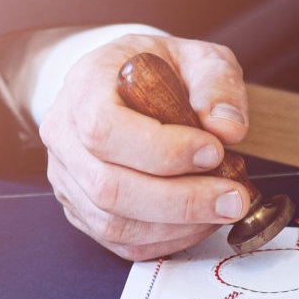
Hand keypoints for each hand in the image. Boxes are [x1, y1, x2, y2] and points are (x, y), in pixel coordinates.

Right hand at [40, 34, 250, 259]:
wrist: (128, 86)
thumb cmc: (159, 72)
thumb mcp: (197, 57)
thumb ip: (216, 83)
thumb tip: (227, 128)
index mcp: (84, 86)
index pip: (104, 128)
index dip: (160, 149)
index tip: (213, 151)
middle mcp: (64, 134)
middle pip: (108, 186)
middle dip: (181, 199)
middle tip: (234, 196)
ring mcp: (68, 178)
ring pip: (113, 223)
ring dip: (178, 224)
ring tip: (224, 209)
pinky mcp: (82, 210)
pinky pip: (121, 241)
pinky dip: (168, 238)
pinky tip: (202, 221)